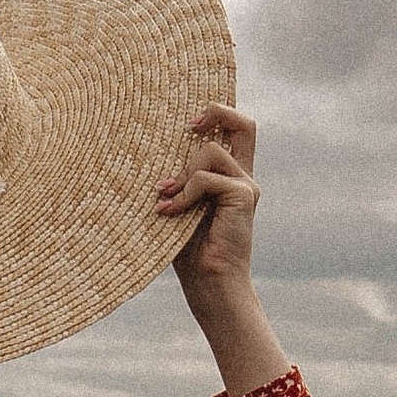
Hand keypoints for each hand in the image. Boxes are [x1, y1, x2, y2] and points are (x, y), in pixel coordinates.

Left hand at [156, 108, 258, 315]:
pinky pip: (204, 178)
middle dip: (216, 112)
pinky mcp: (243, 196)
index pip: (236, 131)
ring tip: (165, 199)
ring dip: (182, 174)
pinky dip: (183, 194)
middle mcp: (243, 177)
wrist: (209, 284)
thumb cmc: (188, 250)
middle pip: (244, 124)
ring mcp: (245, 186)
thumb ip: (177, 178)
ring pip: (209, 152)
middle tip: (187, 127)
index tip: (188, 124)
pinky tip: (169, 213)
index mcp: (230, 177)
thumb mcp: (177, 205)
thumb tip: (150, 148)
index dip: (218, 114)